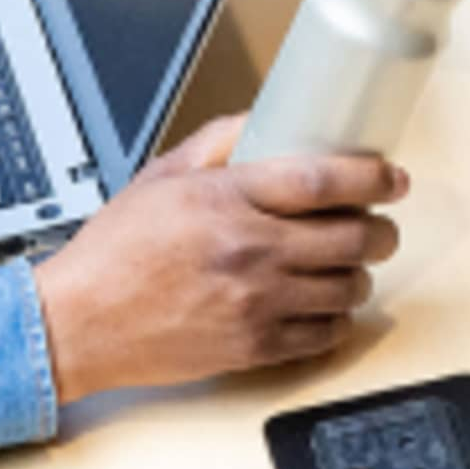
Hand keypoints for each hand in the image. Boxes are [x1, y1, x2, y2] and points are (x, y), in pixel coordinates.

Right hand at [32, 116, 406, 400]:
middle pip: (352, 237)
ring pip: (348, 288)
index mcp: (226, 200)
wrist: (79, 324)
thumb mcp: (160, 177)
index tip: (390, 177)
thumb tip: (265, 120)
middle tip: (378, 225)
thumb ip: (218, 143)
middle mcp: (248, 252)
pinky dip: (335, 320)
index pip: (322, 181)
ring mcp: (255, 304)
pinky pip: (325, 335)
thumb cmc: (114, 254)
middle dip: (380, 229)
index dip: (371, 176)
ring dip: (360, 274)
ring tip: (347, 266)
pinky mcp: (254, 347)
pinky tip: (321, 306)